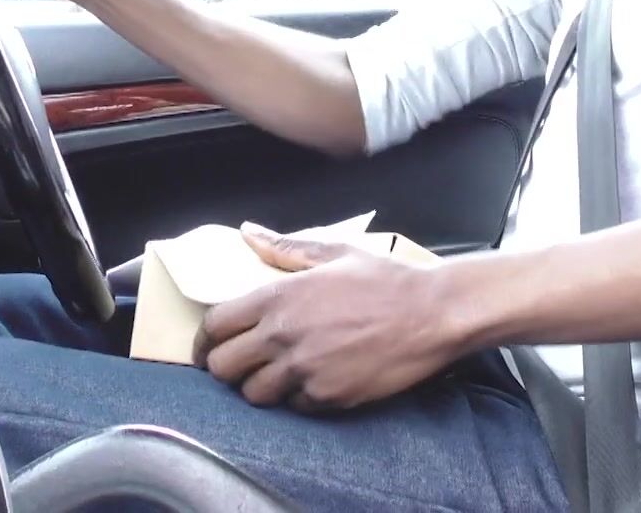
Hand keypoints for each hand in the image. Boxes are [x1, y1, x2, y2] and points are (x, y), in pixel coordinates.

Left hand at [197, 224, 464, 411]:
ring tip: (278, 375)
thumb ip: (284, 247)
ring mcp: (304, 369)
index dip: (206, 339)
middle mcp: (283, 335)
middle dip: (227, 367)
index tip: (211, 346)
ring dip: (260, 386)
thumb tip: (248, 233)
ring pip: (253, 394)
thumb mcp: (334, 252)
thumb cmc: (386, 279)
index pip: (214, 326)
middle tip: (242, 364)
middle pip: (222, 368)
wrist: (433, 314)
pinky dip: (298, 398)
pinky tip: (315, 380)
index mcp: (279, 296)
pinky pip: (293, 407)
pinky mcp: (328, 396)